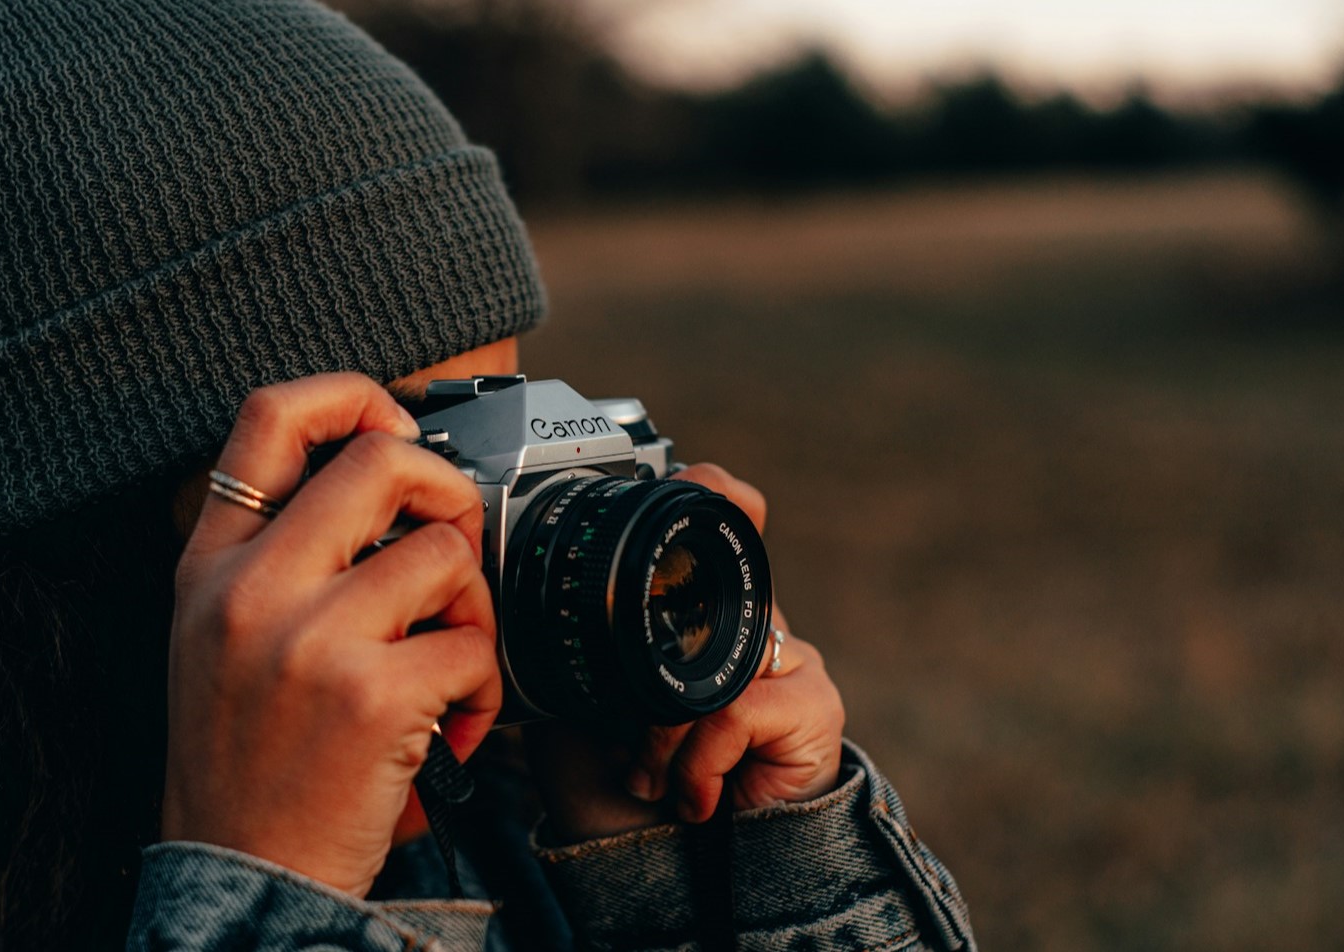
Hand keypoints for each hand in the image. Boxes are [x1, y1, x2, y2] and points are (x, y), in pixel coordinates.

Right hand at [160, 374, 501, 896]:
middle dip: (446, 492)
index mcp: (211, 565)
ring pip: (446, 554)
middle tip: (452, 544)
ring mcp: (310, 639)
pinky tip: (452, 728)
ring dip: (473, 611)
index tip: (398, 430)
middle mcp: (252, 589)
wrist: (241, 876)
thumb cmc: (245, 761)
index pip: (268, 418)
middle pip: (379, 460)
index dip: (353, 396)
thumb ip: (276, 553)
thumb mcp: (216, 636)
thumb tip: (387, 471)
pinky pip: (473, 647)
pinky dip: (484, 692)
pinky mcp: (371, 696)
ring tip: (448, 664)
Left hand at [526, 463, 845, 842]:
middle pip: (710, 597)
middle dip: (650, 680)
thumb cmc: (616, 783)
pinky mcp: (816, 706)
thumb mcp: (573, 695)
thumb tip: (527, 582)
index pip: (726, 522)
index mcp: (699, 611)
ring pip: (714, 660)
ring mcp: (791, 662)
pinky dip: (696, 760)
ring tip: (646, 771)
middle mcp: (751, 626)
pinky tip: (691, 796)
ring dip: (663, 731)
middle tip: (625, 737)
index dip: (714, 491)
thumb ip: (571, 637)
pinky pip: (737, 709)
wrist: (657, 868)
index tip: (682, 474)